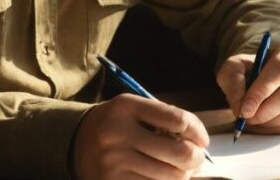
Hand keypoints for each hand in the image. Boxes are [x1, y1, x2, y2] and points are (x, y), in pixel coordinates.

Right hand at [72, 93, 208, 179]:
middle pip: (179, 153)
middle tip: (195, 158)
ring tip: (177, 168)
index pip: (177, 120)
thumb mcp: (135, 109)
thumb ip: (165, 118)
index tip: (201, 139)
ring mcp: (114, 162)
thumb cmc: (118, 124)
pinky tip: (160, 176)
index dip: (197, 131)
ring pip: (171, 176)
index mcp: (125, 107)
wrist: (77, 143)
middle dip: (196, 158)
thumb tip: (199, 143)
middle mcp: (117, 133)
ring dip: (182, 174)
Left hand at [216, 44, 279, 133]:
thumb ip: (233, 82)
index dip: (262, 90)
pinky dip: (279, 128)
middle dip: (268, 109)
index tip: (245, 109)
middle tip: (248, 119)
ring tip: (253, 121)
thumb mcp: (234, 68)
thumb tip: (240, 106)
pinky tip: (263, 125)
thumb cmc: (250, 71)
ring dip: (273, 120)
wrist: (265, 79)